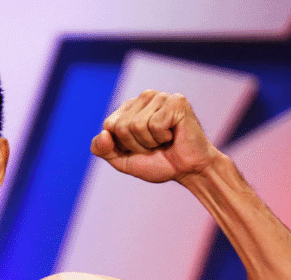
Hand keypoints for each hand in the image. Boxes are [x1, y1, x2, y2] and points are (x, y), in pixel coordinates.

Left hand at [91, 90, 218, 183]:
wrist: (188, 170)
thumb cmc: (158, 162)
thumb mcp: (122, 160)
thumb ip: (102, 149)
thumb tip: (103, 133)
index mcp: (129, 107)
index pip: (109, 125)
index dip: (122, 145)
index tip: (139, 148)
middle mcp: (144, 97)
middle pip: (121, 126)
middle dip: (136, 145)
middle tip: (154, 146)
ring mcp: (160, 97)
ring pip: (137, 125)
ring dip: (150, 142)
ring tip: (164, 140)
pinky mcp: (176, 101)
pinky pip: (155, 124)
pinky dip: (163, 137)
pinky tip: (173, 135)